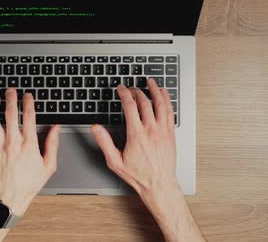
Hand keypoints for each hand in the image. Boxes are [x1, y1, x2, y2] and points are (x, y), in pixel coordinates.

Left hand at [0, 88, 59, 215]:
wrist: (10, 197)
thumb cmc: (29, 183)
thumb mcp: (49, 166)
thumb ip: (53, 145)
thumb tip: (55, 128)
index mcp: (28, 145)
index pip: (29, 117)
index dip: (29, 102)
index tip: (28, 95)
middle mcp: (12, 143)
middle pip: (10, 114)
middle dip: (11, 98)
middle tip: (11, 90)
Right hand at [91, 78, 178, 196]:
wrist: (159, 184)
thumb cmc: (139, 175)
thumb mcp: (115, 161)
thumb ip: (105, 143)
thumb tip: (96, 128)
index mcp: (136, 135)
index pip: (130, 106)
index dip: (124, 94)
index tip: (121, 89)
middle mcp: (151, 130)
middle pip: (144, 102)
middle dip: (136, 91)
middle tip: (131, 87)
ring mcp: (163, 131)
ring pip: (160, 104)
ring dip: (155, 90)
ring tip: (151, 82)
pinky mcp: (171, 134)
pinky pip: (170, 112)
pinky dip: (167, 100)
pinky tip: (164, 95)